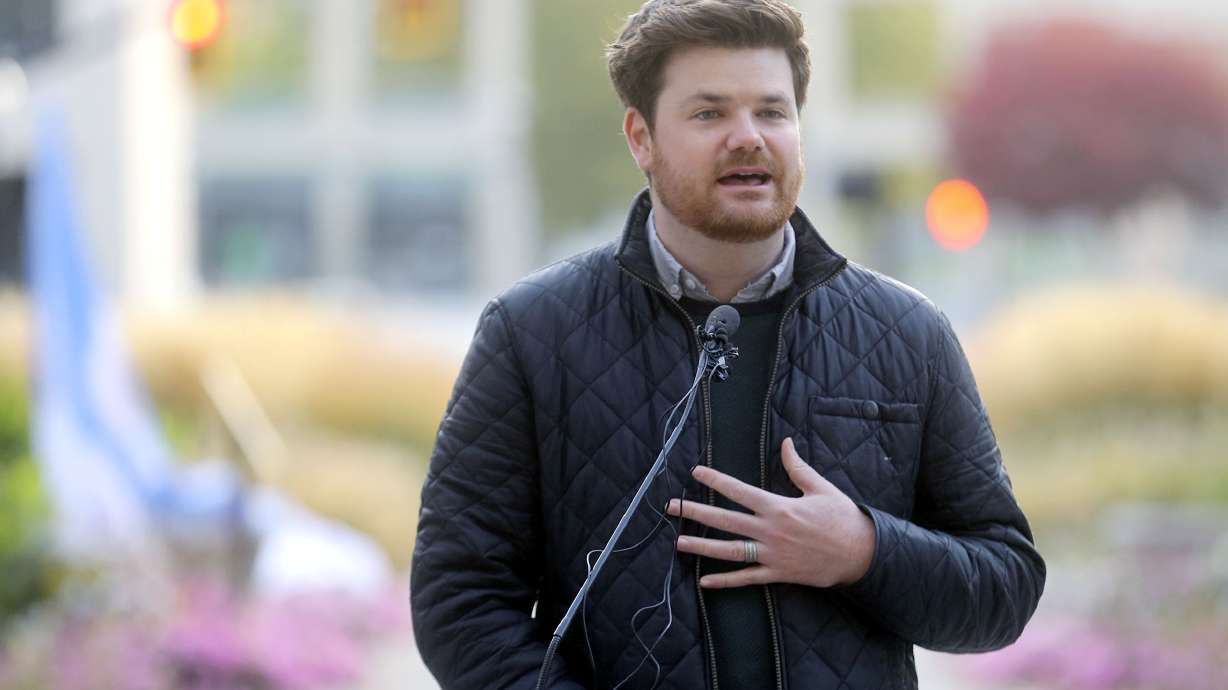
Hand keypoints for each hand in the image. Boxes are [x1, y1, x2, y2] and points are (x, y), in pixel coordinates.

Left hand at [664, 437, 875, 588]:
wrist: (861, 553)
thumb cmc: (842, 517)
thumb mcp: (821, 487)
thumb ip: (797, 467)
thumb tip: (785, 443)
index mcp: (779, 507)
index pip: (740, 491)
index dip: (716, 480)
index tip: (696, 473)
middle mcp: (771, 531)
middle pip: (726, 520)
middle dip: (696, 513)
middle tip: (672, 507)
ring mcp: (773, 555)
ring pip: (731, 551)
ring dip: (703, 547)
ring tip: (679, 542)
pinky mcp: (779, 573)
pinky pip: (748, 578)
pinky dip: (726, 581)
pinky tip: (705, 581)